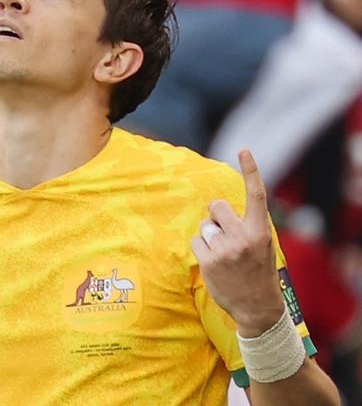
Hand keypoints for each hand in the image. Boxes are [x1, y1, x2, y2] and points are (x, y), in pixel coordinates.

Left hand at [191, 150, 284, 336]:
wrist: (258, 308)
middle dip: (216, 215)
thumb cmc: (258, 271)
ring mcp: (224, 250)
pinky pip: (195, 242)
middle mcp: (243, 237)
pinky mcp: (208, 262)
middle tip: (225, 232)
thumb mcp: (263, 245)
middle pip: (216, 206)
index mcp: (260, 230)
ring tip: (224, 256)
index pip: (256, 194)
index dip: (251, 170)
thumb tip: (218, 207)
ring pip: (204, 226)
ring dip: (210, 236)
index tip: (244, 150)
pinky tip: (214, 264)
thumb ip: (247, 224)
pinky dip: (201, 249)